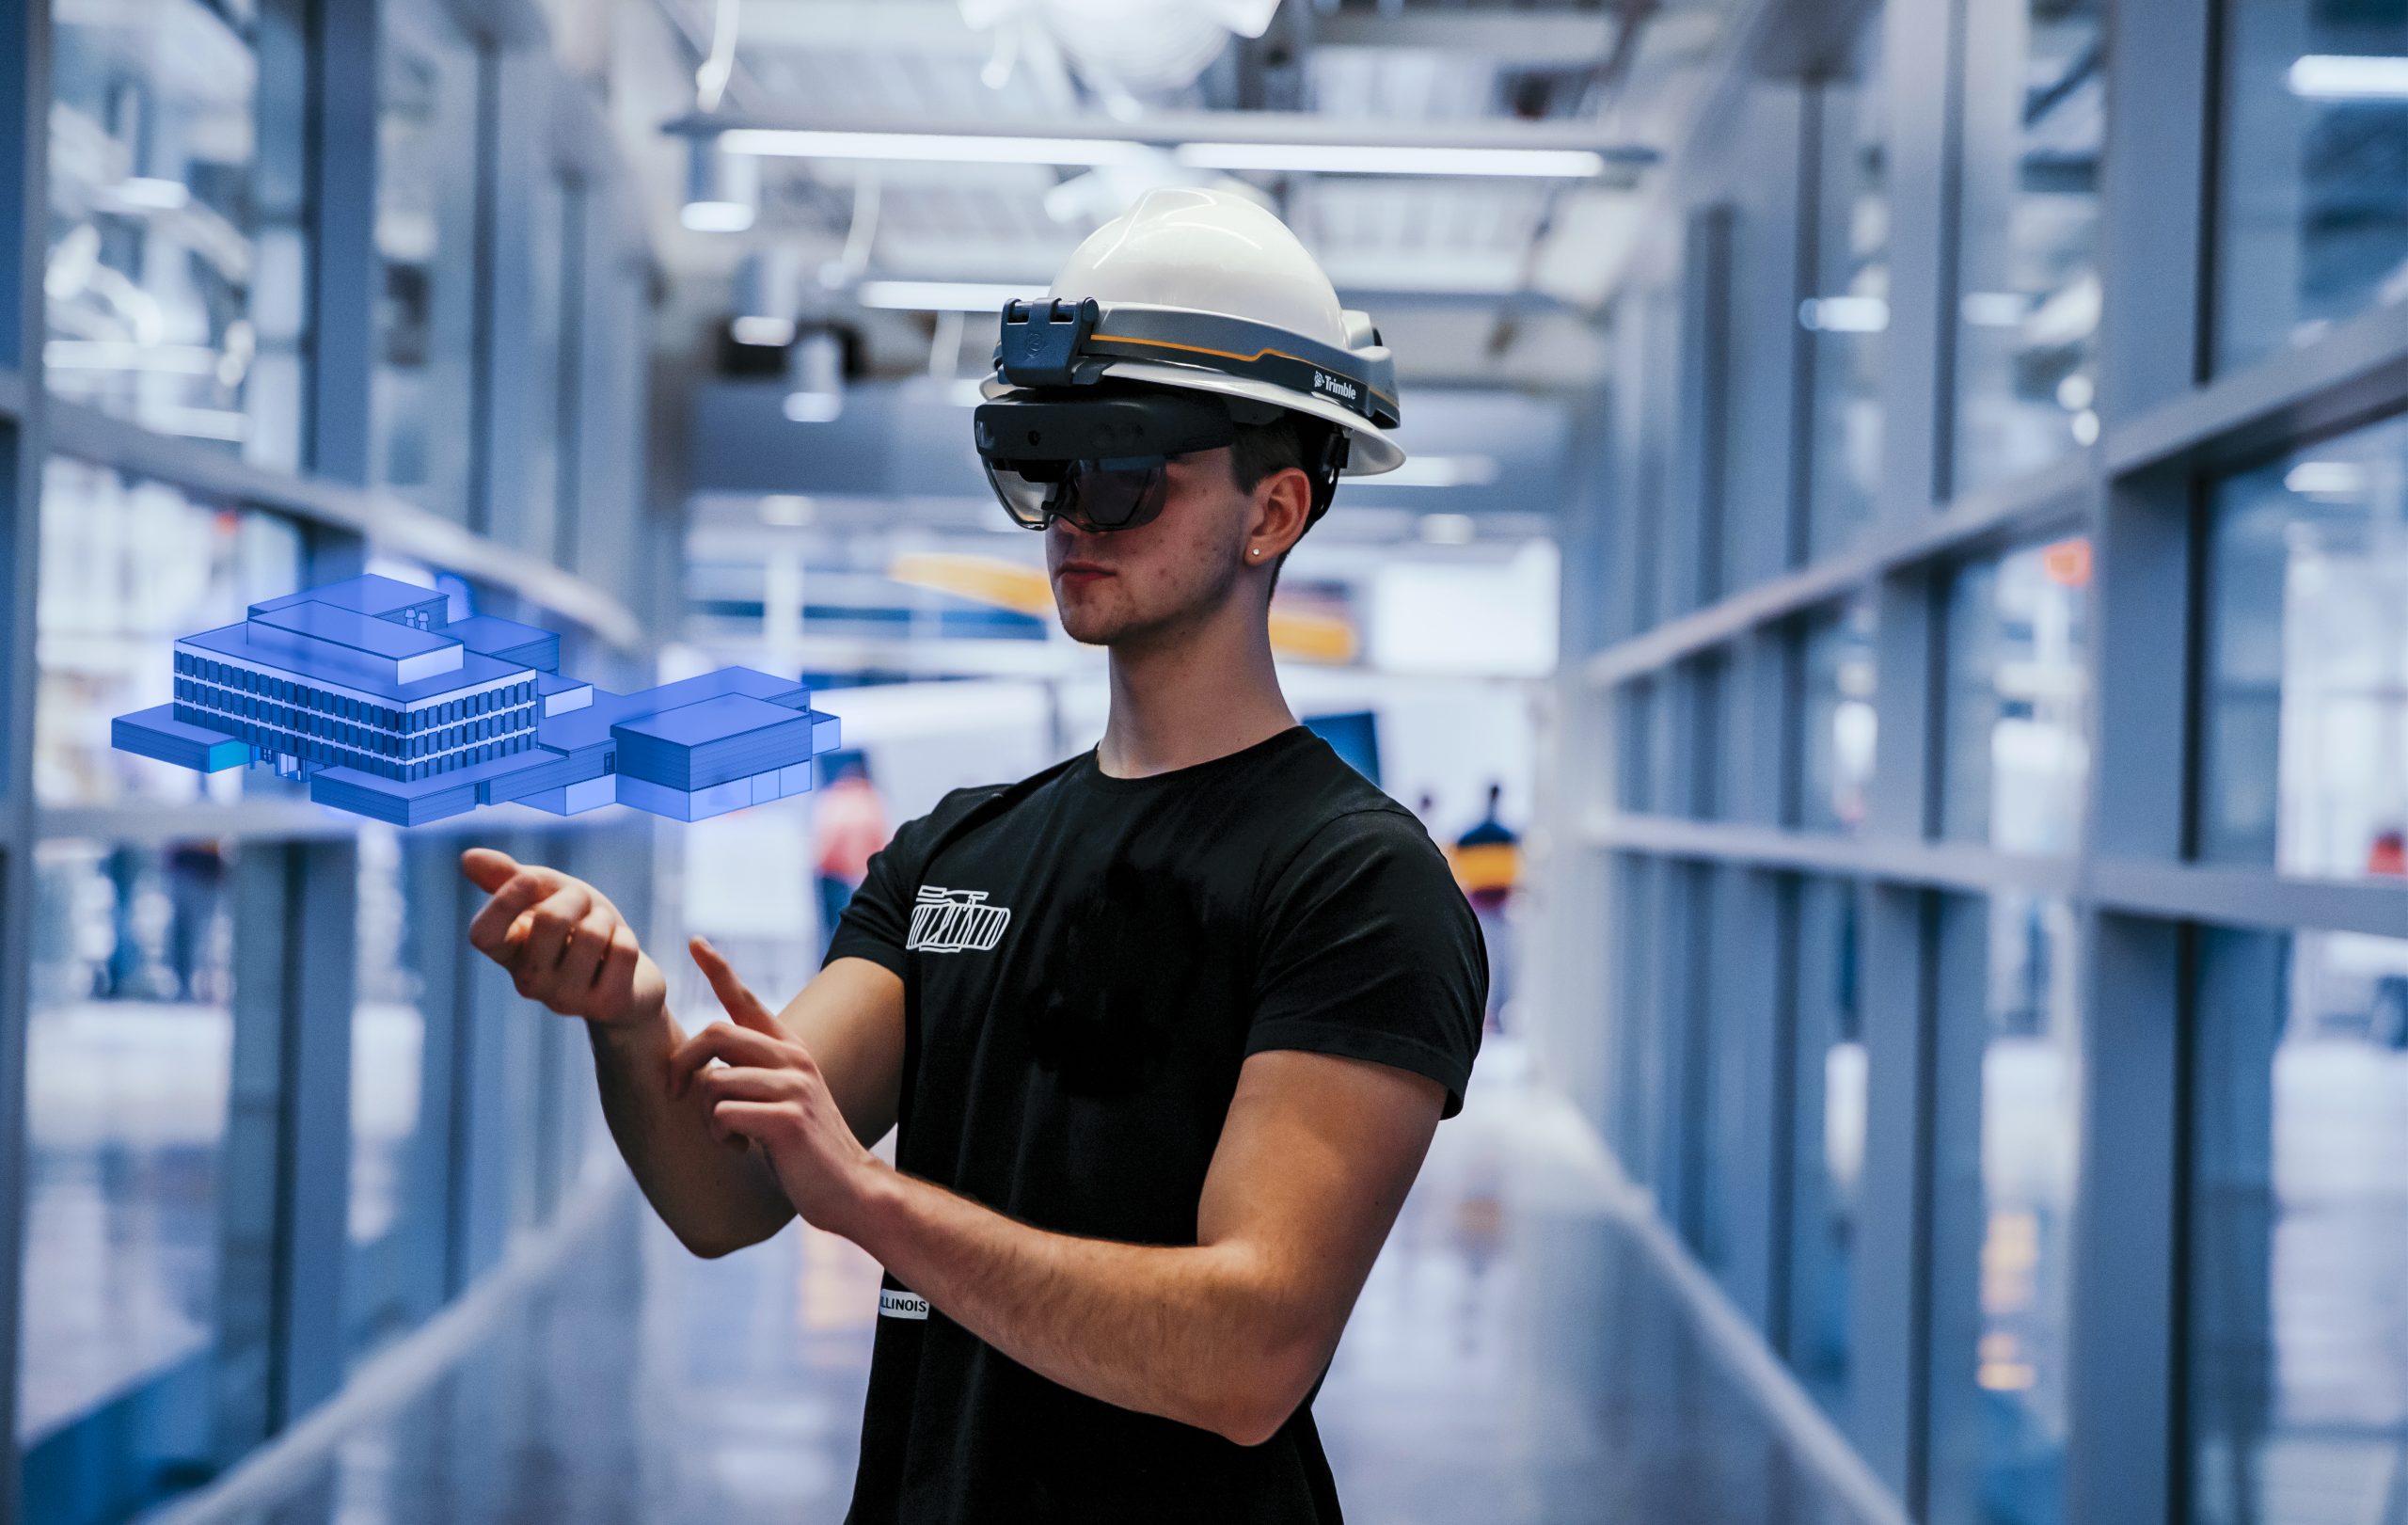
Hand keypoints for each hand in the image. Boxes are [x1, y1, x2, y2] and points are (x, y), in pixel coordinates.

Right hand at [460, 847, 665, 1030]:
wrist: (628, 979)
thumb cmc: (579, 928)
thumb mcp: (547, 895)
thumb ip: (510, 877)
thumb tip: (468, 858)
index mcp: (507, 952)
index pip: (483, 934)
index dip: (505, 901)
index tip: (529, 878)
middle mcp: (528, 981)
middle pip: (551, 919)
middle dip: (577, 897)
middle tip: (585, 909)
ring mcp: (565, 999)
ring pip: (593, 933)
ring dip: (605, 919)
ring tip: (603, 933)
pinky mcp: (604, 1006)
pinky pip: (623, 950)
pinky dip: (627, 939)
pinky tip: (618, 956)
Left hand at [667, 934, 888, 1237]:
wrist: (849, 1188)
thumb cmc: (805, 1149)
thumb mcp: (781, 1100)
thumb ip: (752, 1074)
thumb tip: (705, 1067)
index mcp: (790, 1050)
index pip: (749, 1000)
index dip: (719, 969)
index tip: (695, 942)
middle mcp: (793, 1058)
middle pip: (716, 1033)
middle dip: (682, 1063)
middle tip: (674, 1093)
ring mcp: (793, 1086)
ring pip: (714, 1082)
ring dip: (708, 1118)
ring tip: (730, 1136)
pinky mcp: (787, 1118)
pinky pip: (723, 1114)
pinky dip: (720, 1136)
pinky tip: (742, 1148)